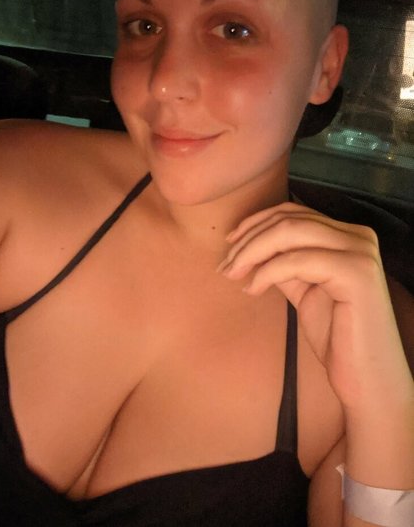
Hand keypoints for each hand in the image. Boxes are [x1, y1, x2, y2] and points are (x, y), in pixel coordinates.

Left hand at [219, 202, 411, 412]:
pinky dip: (267, 271)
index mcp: (348, 235)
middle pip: (289, 219)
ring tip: (233, 274)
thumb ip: (282, 261)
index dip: (256, 223)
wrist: (365, 377)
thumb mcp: (302, 287)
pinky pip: (297, 260)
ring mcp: (360, 251)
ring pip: (290, 233)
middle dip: (249, 239)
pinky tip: (252, 288)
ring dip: (252, 252)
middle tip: (226, 266)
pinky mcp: (356, 272)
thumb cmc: (335, 334)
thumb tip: (246, 245)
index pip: (294, 213)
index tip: (230, 244)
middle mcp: (358, 236)